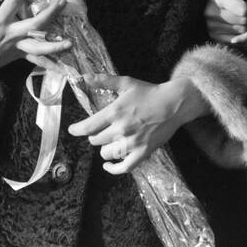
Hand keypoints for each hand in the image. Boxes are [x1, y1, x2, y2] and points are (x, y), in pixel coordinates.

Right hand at [0, 0, 71, 77]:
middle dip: (49, 14)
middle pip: (34, 25)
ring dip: (55, 46)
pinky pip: (36, 61)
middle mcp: (11, 34)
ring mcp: (17, 47)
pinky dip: (51, 65)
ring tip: (70, 43)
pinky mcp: (19, 56)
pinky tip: (64, 68)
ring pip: (39, 48)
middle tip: (62, 2)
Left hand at [66, 74, 206, 174]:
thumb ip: (104, 81)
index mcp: (115, 112)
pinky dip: (113, 169)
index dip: (77, 130)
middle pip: (96, 140)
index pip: (88, 127)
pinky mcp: (143, 152)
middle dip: (94, 136)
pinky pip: (124, 167)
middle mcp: (122, 129)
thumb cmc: (150, 92)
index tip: (72, 130)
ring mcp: (132, 142)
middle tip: (99, 131)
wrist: (174, 103)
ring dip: (104, 148)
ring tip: (108, 142)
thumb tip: (85, 77)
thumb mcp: (127, 83)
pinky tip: (108, 165)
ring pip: (107, 153)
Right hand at [204, 0, 246, 43]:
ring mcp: (211, 25)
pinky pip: (235, 40)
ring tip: (240, 14)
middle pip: (243, 21)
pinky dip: (244, 36)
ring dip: (245, 23)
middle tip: (245, 7)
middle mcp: (211, 13)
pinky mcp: (213, 35)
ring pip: (241, 30)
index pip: (243, 10)